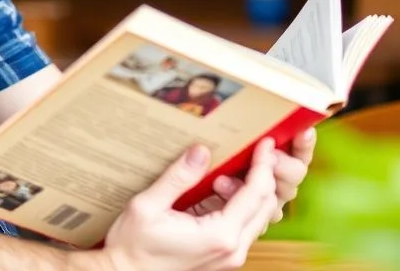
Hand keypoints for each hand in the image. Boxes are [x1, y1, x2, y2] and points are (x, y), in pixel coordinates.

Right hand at [99, 138, 278, 270]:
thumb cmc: (133, 246)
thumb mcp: (148, 206)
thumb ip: (178, 177)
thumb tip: (202, 151)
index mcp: (219, 235)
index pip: (256, 193)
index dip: (263, 164)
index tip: (265, 143)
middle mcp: (232, 249)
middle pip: (266, 205)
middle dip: (262, 175)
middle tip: (253, 151)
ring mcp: (230, 256)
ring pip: (259, 216)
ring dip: (251, 191)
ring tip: (223, 175)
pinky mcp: (224, 257)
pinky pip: (245, 226)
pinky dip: (241, 204)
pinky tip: (219, 191)